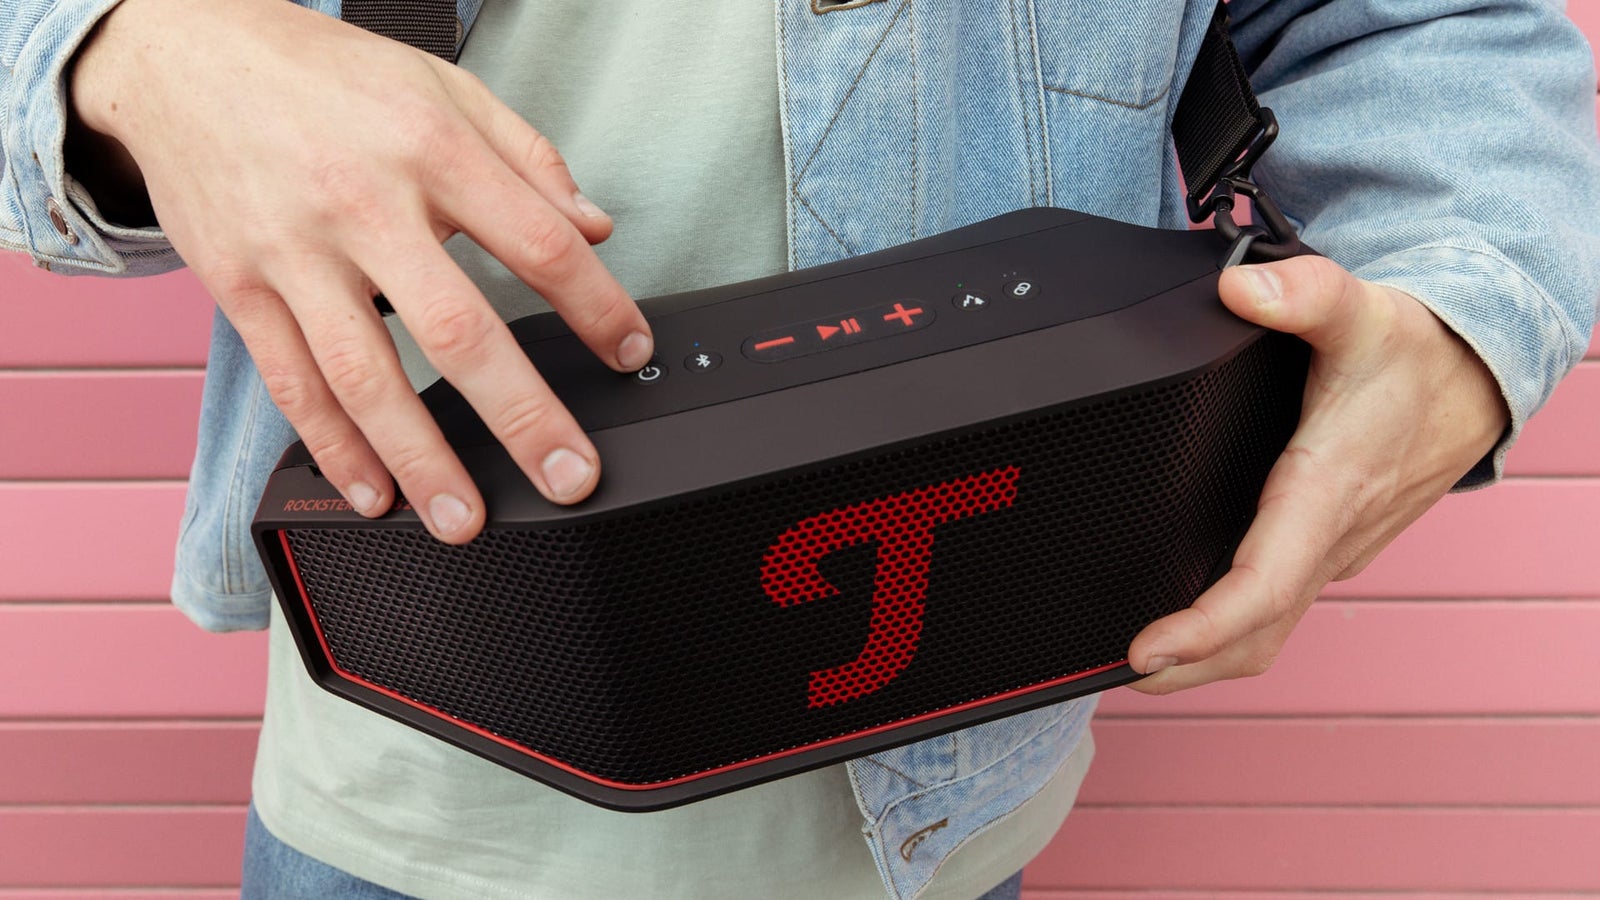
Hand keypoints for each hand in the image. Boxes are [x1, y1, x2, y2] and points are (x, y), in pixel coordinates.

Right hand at [68, 0, 651, 542]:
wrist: (186, 54)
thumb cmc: (324, 76)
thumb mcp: (443, 85)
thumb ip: (527, 158)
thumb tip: (595, 227)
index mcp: (430, 150)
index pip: (537, 242)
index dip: (596, 305)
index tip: (629, 350)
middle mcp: (363, 207)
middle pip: (457, 330)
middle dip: (522, 417)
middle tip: (568, 476)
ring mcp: (295, 255)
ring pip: (366, 377)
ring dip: (422, 460)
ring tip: (464, 518)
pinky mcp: (240, 289)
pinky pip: (292, 385)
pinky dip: (334, 448)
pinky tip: (373, 491)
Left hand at [1126, 254, 1508, 693]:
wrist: (1475, 379)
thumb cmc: (1416, 354)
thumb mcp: (1364, 310)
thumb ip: (1303, 294)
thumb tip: (1241, 289)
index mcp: (1327, 492)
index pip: (1263, 585)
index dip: (1204, 629)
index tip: (1145, 650)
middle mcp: (1329, 538)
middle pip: (1256, 634)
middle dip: (1189, 668)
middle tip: (1114, 672)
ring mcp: (1329, 552)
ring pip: (1267, 631)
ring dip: (1207, 659)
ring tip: (1138, 663)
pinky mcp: (1326, 549)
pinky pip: (1275, 607)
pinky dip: (1230, 629)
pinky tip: (1186, 620)